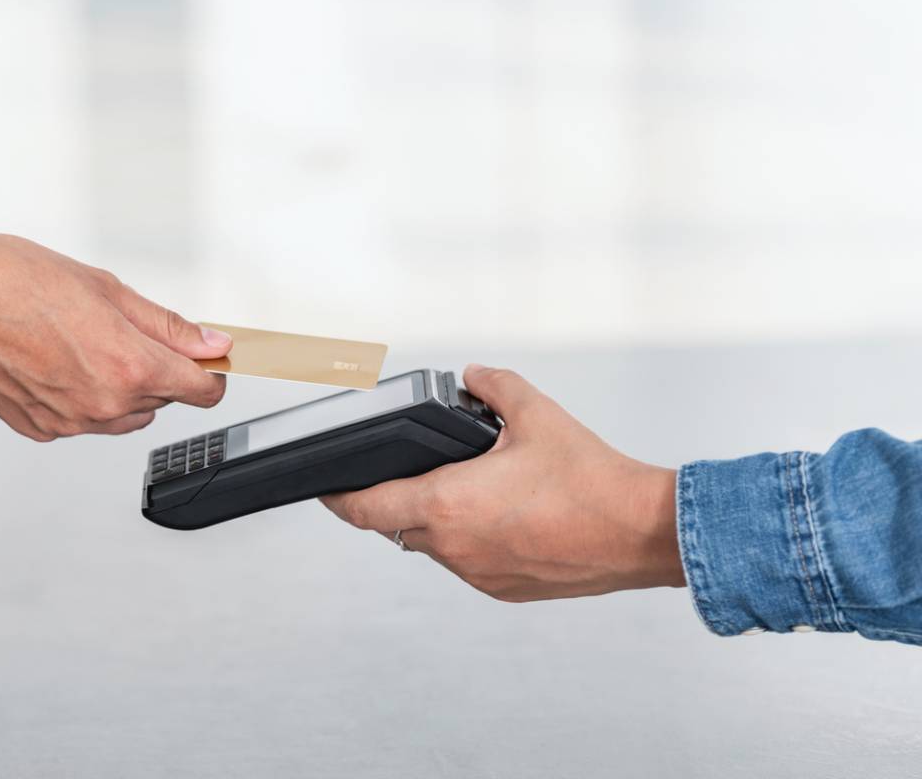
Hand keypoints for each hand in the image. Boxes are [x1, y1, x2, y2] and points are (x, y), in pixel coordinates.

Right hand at [0, 226, 230, 440]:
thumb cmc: (14, 279)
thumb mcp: (108, 289)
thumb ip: (169, 326)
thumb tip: (211, 343)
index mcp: (129, 367)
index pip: (203, 391)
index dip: (211, 372)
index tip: (206, 359)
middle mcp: (103, 404)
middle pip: (163, 400)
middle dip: (158, 369)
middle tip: (121, 330)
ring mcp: (69, 422)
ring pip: (124, 414)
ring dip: (121, 387)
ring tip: (83, 343)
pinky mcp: (38, 428)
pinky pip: (81, 421)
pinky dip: (80, 397)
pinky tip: (54, 361)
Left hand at [322, 365, 684, 600]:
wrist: (641, 533)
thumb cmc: (591, 482)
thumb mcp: (535, 414)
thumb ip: (493, 386)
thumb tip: (474, 377)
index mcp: (446, 504)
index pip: (366, 509)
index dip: (339, 499)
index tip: (327, 490)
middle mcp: (454, 548)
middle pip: (397, 526)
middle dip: (397, 500)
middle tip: (412, 473)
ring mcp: (478, 575)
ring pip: (433, 547)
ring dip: (436, 521)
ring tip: (467, 489)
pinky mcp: (504, 591)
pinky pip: (466, 564)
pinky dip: (468, 541)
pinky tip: (497, 517)